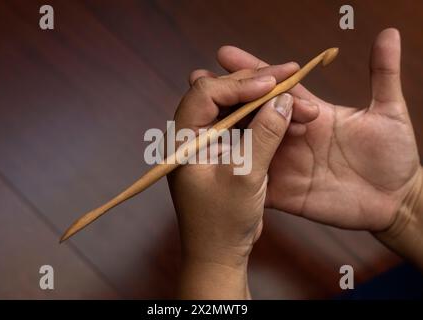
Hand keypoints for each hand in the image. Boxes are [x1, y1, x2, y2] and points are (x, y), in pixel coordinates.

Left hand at [169, 65, 317, 297]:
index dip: (239, 83)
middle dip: (257, 84)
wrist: (220, 254)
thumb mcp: (245, 177)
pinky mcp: (225, 151)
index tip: (272, 83)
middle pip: (222, 94)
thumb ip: (264, 136)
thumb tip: (283, 100)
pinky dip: (267, 118)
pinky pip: (246, 124)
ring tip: (297, 91)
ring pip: (237, 107)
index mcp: (183, 139)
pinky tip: (291, 115)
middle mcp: (193, 135)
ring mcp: (209, 142)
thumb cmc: (223, 222)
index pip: (205, 94)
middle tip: (290, 73)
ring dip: (266, 99)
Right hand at [213, 28, 420, 232]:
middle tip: (198, 79)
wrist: (394, 200)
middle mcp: (289, 134)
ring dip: (221, 129)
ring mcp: (283, 162)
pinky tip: (208, 161)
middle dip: (225, 95)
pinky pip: (252, 179)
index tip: (224, 53)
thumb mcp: (390, 113)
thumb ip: (384, 73)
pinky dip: (231, 171)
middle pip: (252, 111)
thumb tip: (391, 31)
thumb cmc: (395, 155)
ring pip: (246, 143)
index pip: (275, 85)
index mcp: (311, 112)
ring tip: (194, 116)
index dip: (252, 68)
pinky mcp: (281, 190)